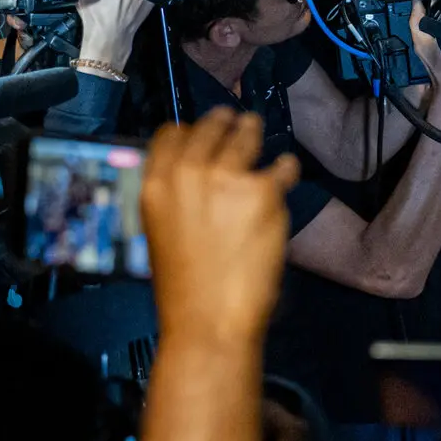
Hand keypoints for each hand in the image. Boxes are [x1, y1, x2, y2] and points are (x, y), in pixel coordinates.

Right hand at [141, 108, 299, 348]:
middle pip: (210, 127)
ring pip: (246, 135)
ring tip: (257, 131)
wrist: (207, 317)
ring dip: (254, 132)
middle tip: (238, 123)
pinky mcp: (263, 191)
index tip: (202, 132)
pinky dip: (286, 169)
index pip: (170, 134)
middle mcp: (188, 172)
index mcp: (155, 184)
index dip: (189, 131)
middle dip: (225, 123)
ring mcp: (227, 178)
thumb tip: (199, 174)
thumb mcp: (161, 230)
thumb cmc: (183, 286)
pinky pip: (282, 166)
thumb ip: (177, 196)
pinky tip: (286, 173)